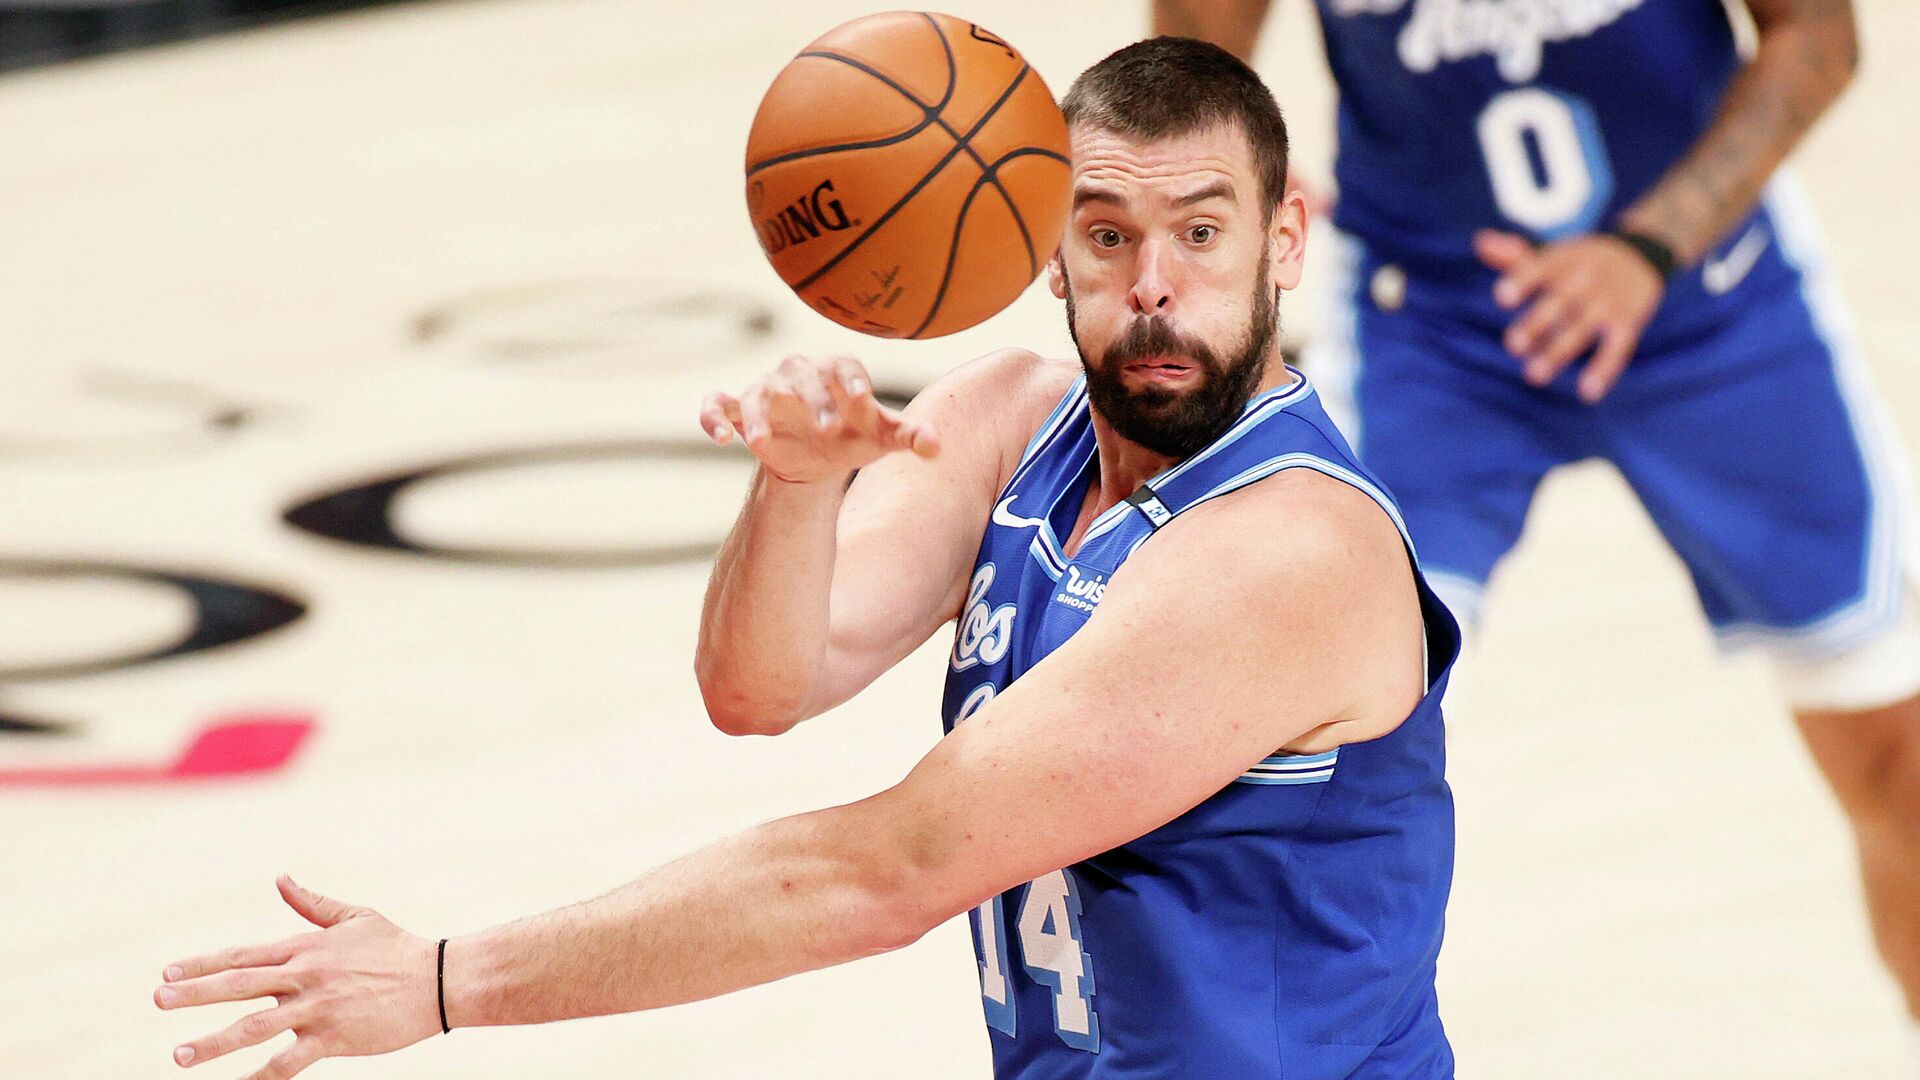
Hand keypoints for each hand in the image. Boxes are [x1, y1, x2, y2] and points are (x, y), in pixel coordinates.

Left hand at [155, 875, 438, 1077]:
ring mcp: (318, 1009)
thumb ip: (311, 904)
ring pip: (255, 1027)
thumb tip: (280, 878)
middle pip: (239, 984)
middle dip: (195, 994)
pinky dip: (262, 1077)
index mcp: (306, 948)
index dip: (203, 964)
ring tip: (179, 1056)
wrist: (439, 980)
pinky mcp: (335, 1038)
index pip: (243, 955)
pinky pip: (289, 1062)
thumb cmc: (397, 947)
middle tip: (159, 1000)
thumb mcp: (355, 917)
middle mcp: (306, 977)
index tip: (168, 974)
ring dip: (214, 1042)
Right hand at [699, 354, 939, 484]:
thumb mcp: (881, 437)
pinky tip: (722, 441)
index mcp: (836, 370)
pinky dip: (713, 417)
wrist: (818, 453)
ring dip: (756, 414)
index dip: (853, 380)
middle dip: (814, 401)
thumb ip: (908, 437)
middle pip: (803, 378)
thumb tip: (936, 447)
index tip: (864, 399)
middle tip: (827, 430)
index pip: (844, 365)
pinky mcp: (738, 409)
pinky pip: (717, 405)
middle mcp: (799, 373)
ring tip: (759, 442)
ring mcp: (766, 389)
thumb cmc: (854, 433)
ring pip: (757, 392)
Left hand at [1474, 229, 1665, 402]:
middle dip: (1536, 324)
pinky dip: (1605, 369)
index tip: (1502, 297)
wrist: (1641, 256)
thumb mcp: (1554, 254)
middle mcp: (1586, 279)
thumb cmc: (1582, 262)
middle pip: (1559, 301)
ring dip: (1558, 352)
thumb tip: (1480, 242)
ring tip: (1534, 375)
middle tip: (1513, 346)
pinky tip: (1588, 393)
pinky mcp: (1628, 322)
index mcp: (1563, 260)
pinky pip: (1618, 347)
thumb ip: (1516, 255)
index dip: (1522, 281)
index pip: (1540, 268)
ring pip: (1582, 328)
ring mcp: (1608, 301)